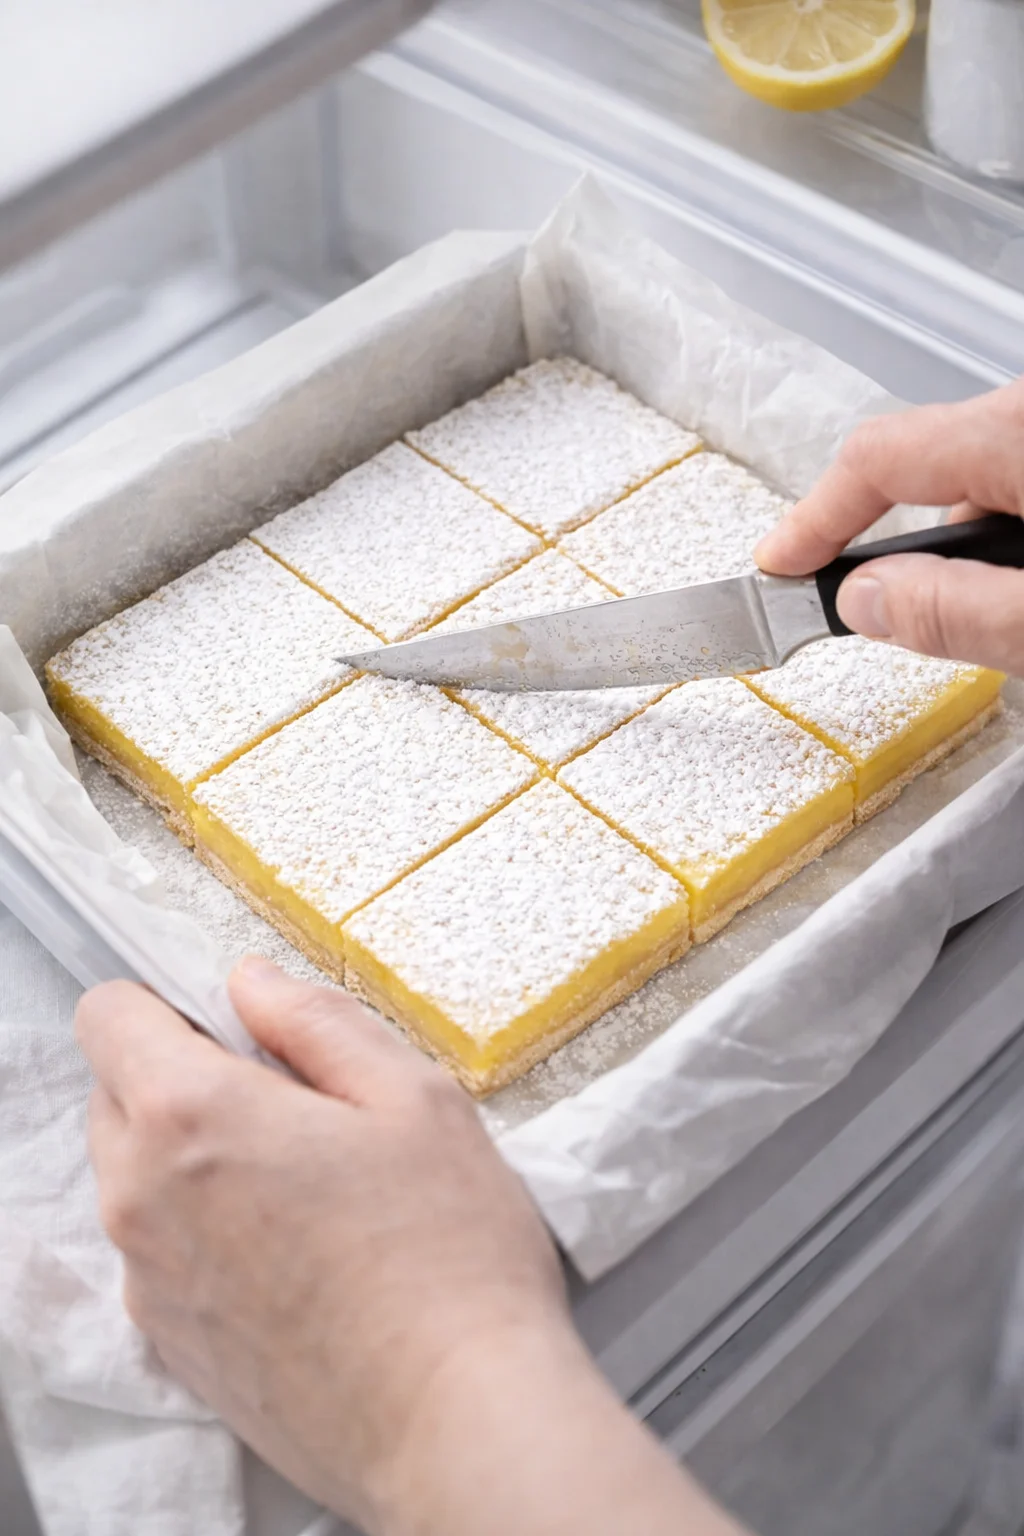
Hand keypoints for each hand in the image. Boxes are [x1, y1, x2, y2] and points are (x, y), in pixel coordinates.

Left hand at [76, 960, 565, 1530]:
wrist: (455, 1421)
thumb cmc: (449, 1255)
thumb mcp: (413, 1098)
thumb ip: (317, 1022)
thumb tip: (253, 984)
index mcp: (191, 1116)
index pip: (108, 1015)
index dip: (167, 1001)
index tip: (232, 1027)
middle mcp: (140, 1197)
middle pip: (116, 1095)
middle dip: (183, 1079)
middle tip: (291, 1105)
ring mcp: (148, 1280)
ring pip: (136, 1177)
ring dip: (194, 1161)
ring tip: (307, 1188)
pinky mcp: (170, 1345)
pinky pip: (160, 1253)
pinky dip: (205, 1234)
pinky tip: (300, 1256)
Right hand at [754, 377, 1023, 673]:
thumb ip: (952, 611)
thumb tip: (865, 599)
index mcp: (1017, 434)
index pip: (879, 459)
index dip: (814, 516)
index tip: (779, 563)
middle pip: (928, 462)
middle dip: (897, 541)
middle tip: (865, 608)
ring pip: (981, 472)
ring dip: (964, 543)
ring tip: (987, 614)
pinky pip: (1016, 476)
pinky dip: (1003, 527)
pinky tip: (1021, 584)